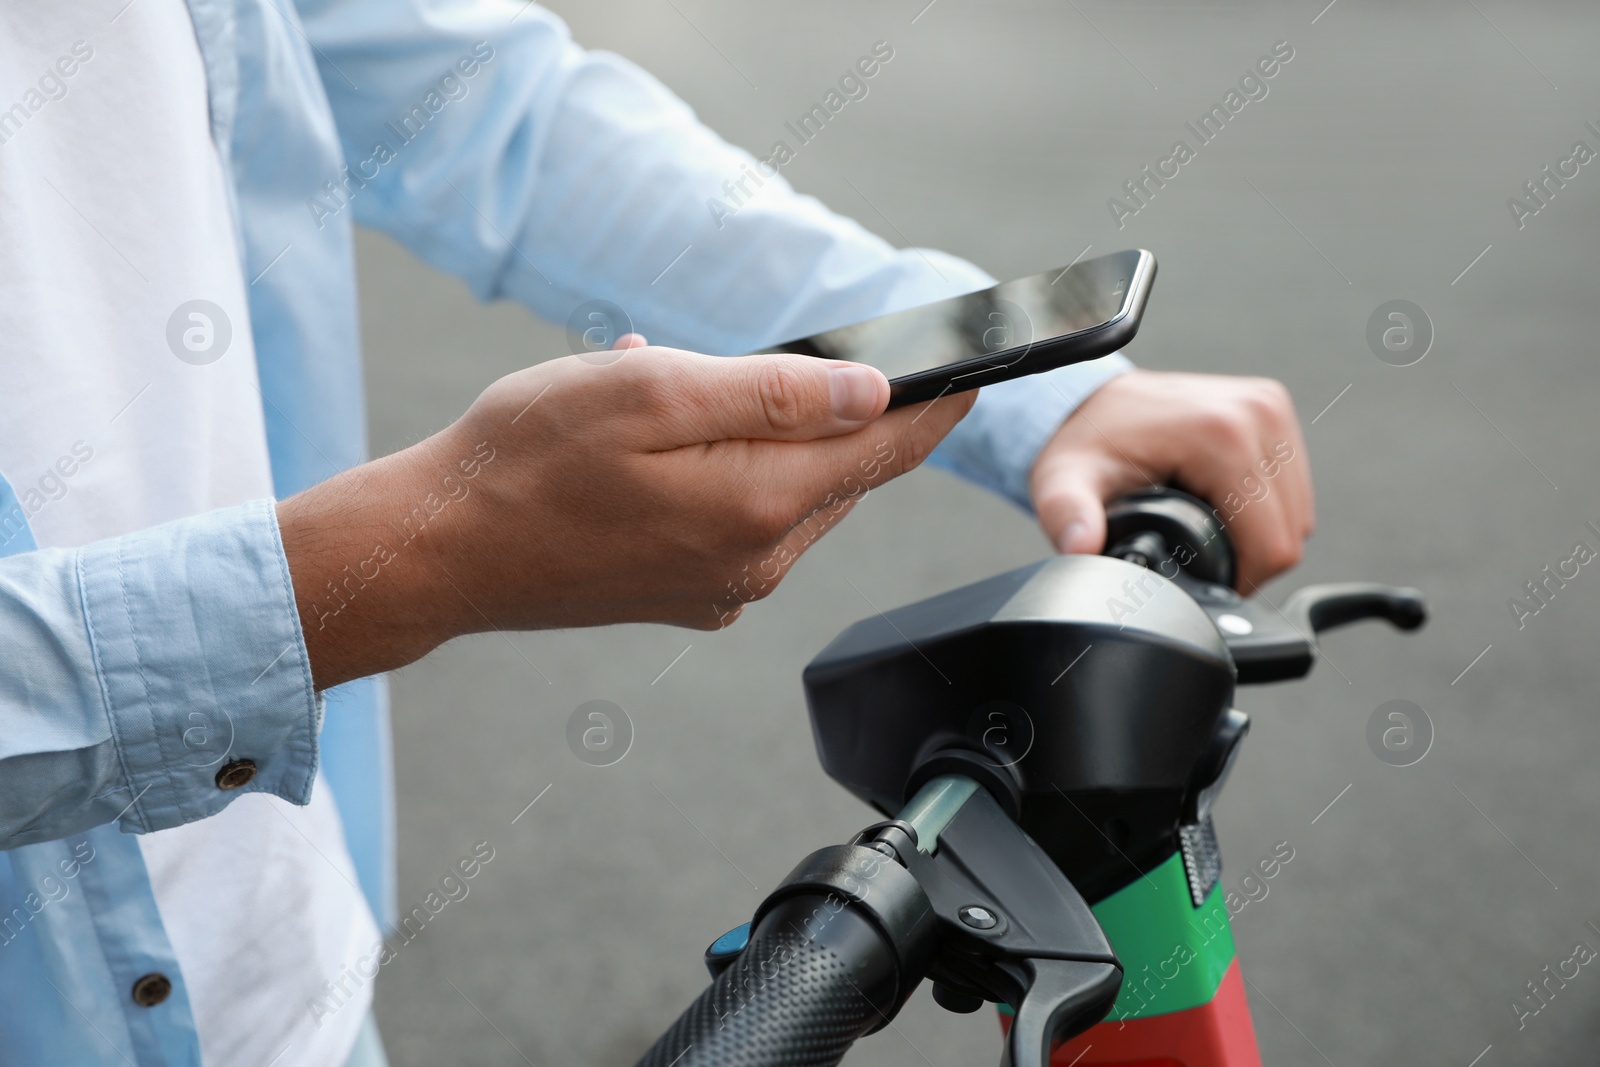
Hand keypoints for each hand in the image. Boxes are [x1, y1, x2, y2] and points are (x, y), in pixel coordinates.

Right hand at [277, 344, 974, 688]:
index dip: (932, 404)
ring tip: (688, 391)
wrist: (441, 550)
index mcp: (759, 505)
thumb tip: (870, 393)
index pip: (884, 448)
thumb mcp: (652, 391)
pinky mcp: (688, 598)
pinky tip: (659, 444)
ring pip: (789, 496)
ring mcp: (722, 589)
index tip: (970, 371)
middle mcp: (757, 562)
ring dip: (763, 436)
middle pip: (840, 474)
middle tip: (805, 360)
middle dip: (834, 411)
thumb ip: (772, 393)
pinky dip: (723, 474)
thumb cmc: (526, 459)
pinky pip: (740, 523)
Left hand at [1028, 369, 1313, 589]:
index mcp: (1220, 432)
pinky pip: (1293, 486)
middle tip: (1201, 562)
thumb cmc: (1087, 440)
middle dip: (1250, 560)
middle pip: (1290, 529)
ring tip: (1210, 534)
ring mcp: (1270, 407)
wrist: (1096, 400)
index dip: (1241, 580)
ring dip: (1261, 535)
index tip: (1203, 583)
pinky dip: (1267, 509)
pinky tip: (1225, 509)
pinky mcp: (1275, 410)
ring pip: (1298, 510)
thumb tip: (1080, 546)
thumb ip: (1069, 516)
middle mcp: (1256, 412)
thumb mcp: (1065, 481)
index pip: (1269, 541)